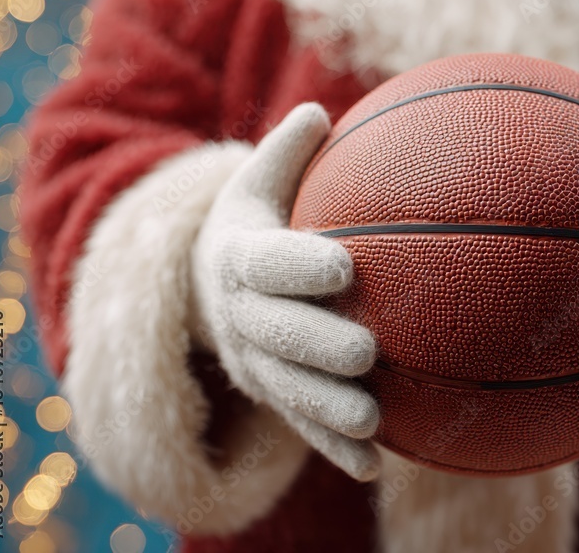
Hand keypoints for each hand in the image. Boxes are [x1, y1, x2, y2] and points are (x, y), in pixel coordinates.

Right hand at [192, 103, 380, 480]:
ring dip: (326, 409)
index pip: (266, 262)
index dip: (299, 264)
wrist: (204, 282)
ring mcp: (254, 362)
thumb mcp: (256, 182)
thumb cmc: (254, 222)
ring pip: (287, 389)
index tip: (343, 265)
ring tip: (372, 420)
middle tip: (364, 351)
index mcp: (239, 257)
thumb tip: (321, 111)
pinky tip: (373, 466)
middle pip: (275, 334)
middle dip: (316, 345)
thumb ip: (288, 152)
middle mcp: (241, 315)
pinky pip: (300, 425)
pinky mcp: (271, 395)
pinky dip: (332, 449)